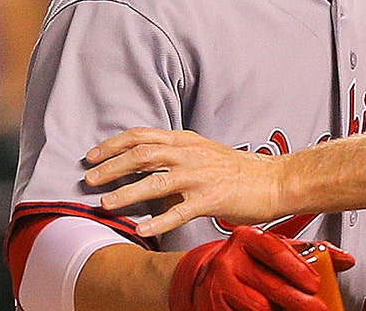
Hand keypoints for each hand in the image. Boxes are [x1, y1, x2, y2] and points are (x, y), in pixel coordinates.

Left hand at [85, 128, 286, 236]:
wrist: (275, 181)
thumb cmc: (239, 171)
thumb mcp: (204, 154)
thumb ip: (176, 158)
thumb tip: (144, 172)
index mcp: (187, 141)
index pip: (143, 136)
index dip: (114, 144)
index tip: (93, 155)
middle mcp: (191, 155)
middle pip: (143, 155)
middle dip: (112, 167)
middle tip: (89, 179)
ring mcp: (201, 176)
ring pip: (156, 182)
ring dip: (127, 193)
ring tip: (105, 204)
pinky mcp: (212, 199)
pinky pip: (180, 211)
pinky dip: (158, 220)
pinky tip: (142, 228)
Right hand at [169, 225, 354, 310]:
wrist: (209, 272)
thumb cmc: (249, 258)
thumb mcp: (277, 249)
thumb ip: (310, 253)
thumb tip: (345, 259)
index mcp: (248, 238)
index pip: (276, 252)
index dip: (298, 270)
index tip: (315, 284)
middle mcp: (229, 259)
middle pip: (271, 286)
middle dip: (300, 302)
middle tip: (318, 308)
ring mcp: (218, 285)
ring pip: (258, 307)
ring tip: (291, 309)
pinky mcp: (212, 306)